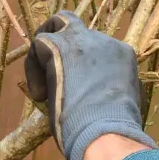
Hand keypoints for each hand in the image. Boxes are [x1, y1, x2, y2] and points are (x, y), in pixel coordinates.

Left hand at [24, 11, 155, 159]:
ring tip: (41, 77)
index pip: (98, 49)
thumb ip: (114, 92)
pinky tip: (40, 94)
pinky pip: (38, 45)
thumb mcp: (125, 105)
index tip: (78, 90)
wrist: (105, 133)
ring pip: (56, 26)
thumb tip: (104, 97)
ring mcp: (82, 40)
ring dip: (45, 48)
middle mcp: (105, 42)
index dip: (83, 66)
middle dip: (63, 47)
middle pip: (77, 29)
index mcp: (122, 56)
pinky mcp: (59, 46)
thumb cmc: (116, 130)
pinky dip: (33, 69)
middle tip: (52, 68)